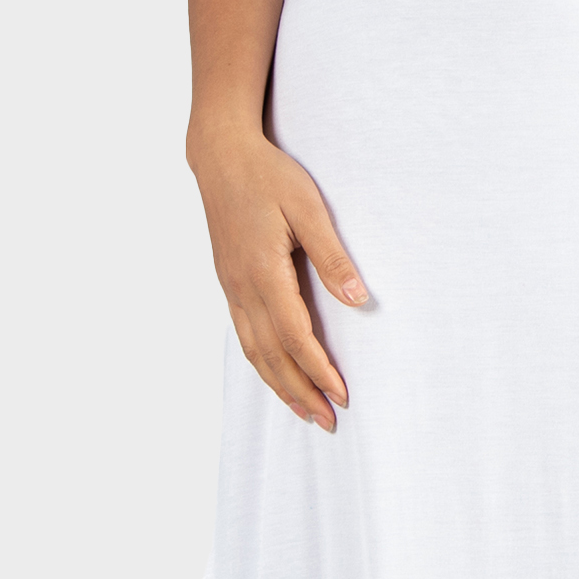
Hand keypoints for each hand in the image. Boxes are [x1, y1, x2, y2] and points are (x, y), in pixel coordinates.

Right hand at [190, 123, 366, 431]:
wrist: (220, 156)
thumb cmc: (268, 176)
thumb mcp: (308, 208)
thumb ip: (332, 256)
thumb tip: (358, 298)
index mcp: (263, 272)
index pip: (295, 337)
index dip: (319, 370)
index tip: (342, 395)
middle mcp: (243, 288)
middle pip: (273, 356)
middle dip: (301, 392)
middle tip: (327, 422)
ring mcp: (231, 287)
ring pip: (255, 351)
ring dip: (280, 385)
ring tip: (304, 411)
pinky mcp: (229, 282)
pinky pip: (245, 335)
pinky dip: (262, 363)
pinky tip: (276, 374)